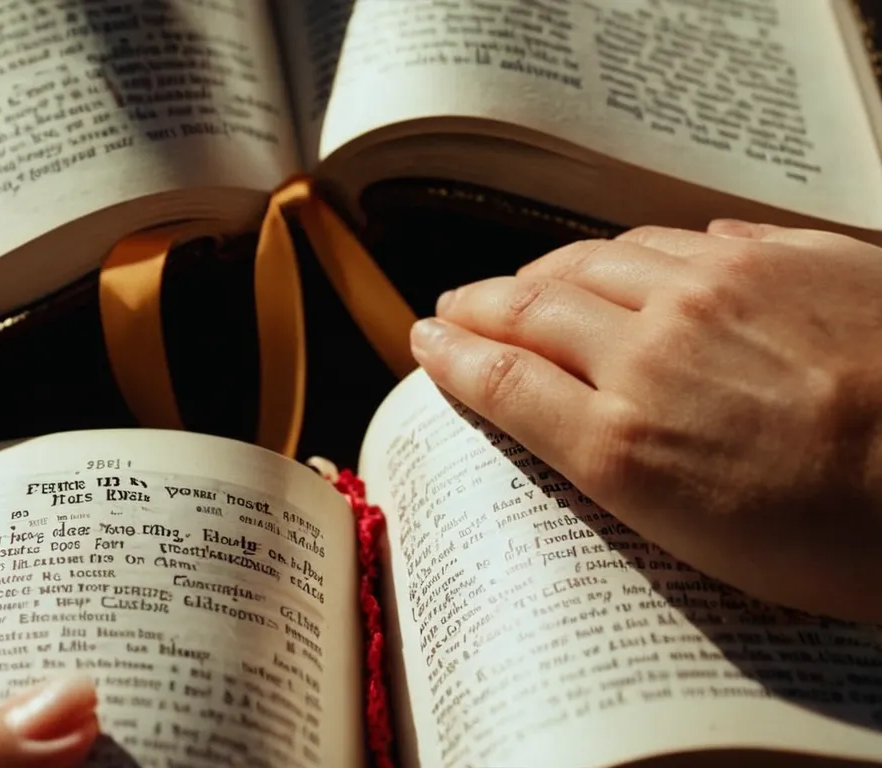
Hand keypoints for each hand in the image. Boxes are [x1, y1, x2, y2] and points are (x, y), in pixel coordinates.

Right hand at [411, 220, 881, 622]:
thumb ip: (610, 463)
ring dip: (550, 267)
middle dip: (482, 301)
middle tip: (456, 306)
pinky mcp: (783, 254)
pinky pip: (683, 237)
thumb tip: (561, 411)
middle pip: (535, 304)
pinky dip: (637, 250)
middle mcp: (654, 350)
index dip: (452, 354)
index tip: (426, 340)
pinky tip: (634, 260)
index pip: (502, 375)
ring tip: (531, 278)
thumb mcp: (701, 541)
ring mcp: (718, 291)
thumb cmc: (850, 538)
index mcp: (625, 441)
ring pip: (599, 256)